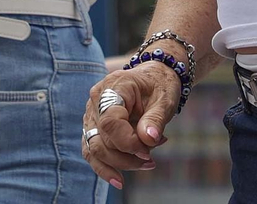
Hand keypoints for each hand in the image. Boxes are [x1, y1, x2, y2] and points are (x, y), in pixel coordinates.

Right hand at [81, 63, 179, 190]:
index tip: (148, 150)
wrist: (154, 77)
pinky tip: (119, 179)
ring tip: (145, 164)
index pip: (110, 122)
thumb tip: (148, 140)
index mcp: (114, 86)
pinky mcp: (92, 126)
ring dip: (118, 164)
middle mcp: (97, 99)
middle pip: (101, 139)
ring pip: (94, 148)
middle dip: (126, 156)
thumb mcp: (165, 99)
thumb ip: (155, 119)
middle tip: (151, 159)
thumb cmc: (160, 85)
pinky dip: (105, 167)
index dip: (127, 142)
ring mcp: (91, 113)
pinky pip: (91, 150)